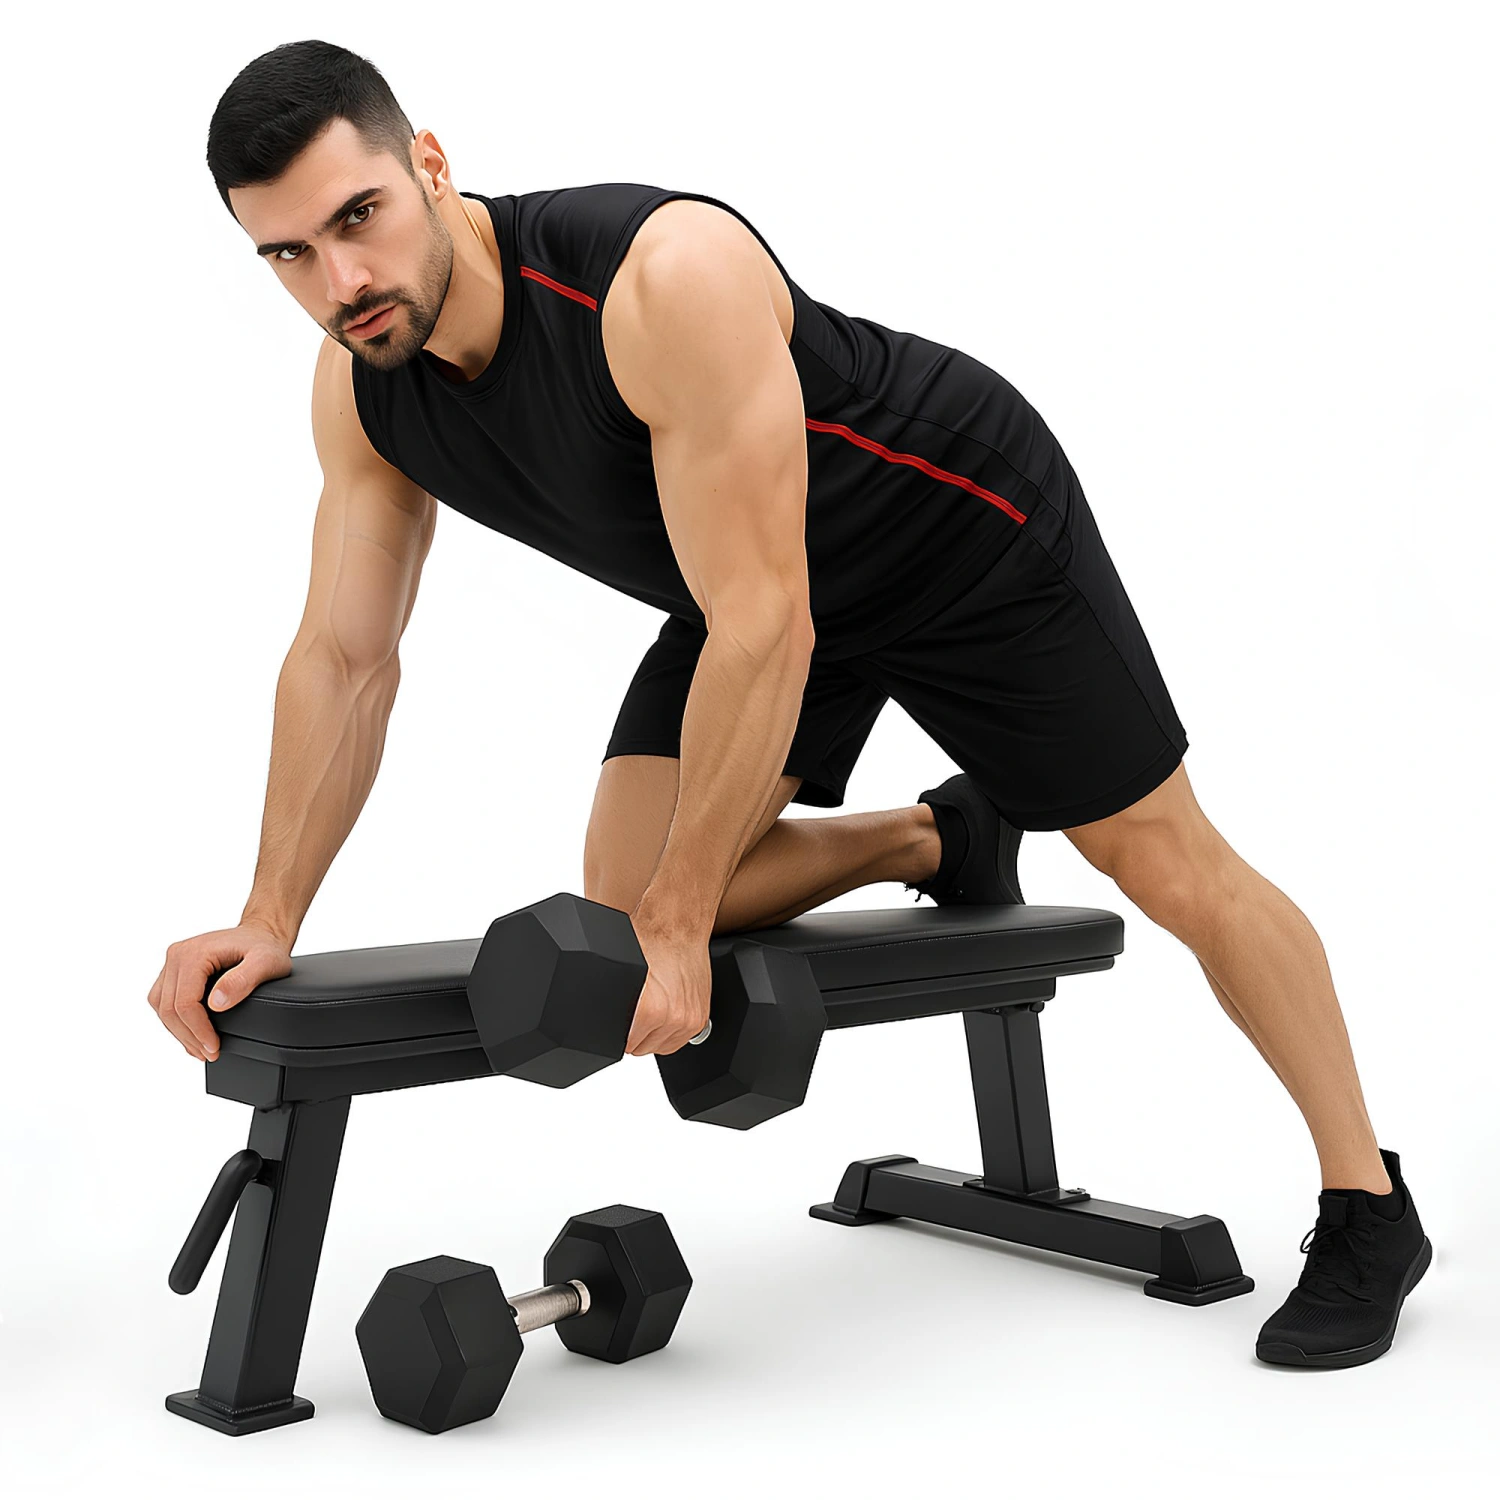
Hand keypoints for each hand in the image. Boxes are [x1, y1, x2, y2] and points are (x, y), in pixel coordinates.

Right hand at [147, 924, 292, 1062]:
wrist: (260, 934)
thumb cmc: (264, 946)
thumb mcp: (265, 962)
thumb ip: (243, 981)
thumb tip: (216, 1002)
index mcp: (194, 953)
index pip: (184, 1003)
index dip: (198, 1030)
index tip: (214, 1046)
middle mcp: (177, 955)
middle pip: (169, 1008)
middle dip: (189, 1037)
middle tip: (210, 1053)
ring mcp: (172, 963)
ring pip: (161, 1007)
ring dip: (179, 1032)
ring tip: (201, 1049)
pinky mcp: (173, 971)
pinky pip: (163, 1001)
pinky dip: (175, 1021)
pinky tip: (191, 1034)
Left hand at [624, 919, 711, 1056]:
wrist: (679, 925)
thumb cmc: (651, 939)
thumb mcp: (621, 970)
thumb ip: (613, 998)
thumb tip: (600, 1014)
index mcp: (651, 1010)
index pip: (624, 1043)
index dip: (617, 1032)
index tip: (618, 1021)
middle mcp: (673, 1018)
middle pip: (641, 1048)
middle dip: (635, 1033)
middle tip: (633, 1012)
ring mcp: (690, 1019)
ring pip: (661, 1047)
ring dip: (653, 1035)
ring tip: (649, 1012)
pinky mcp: (701, 1017)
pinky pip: (679, 1041)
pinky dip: (670, 1032)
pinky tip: (663, 1014)